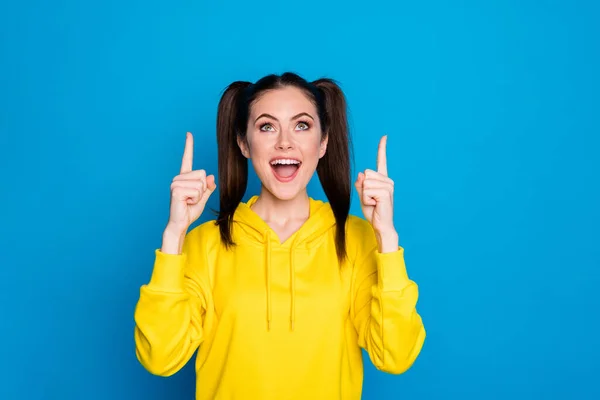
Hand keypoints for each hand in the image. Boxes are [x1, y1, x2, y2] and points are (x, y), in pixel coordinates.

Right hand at [166, 132, 215, 234]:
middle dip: (203, 189)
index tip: (189, 133)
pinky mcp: (176, 190)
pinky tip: (186, 203)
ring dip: (199, 195)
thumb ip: (208, 187)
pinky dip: (195, 199)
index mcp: (185, 177)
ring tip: (188, 201)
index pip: (187, 158)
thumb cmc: (189, 211)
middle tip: (192, 198)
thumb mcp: (203, 198)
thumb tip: (211, 177)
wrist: (180, 223)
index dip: (189, 146)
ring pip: (201, 183)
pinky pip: (197, 191)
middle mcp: (179, 177)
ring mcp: (175, 182)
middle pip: (203, 174)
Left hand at [355, 135, 397, 250]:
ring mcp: (388, 186)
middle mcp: (387, 180)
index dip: (382, 148)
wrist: (381, 225)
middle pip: (365, 174)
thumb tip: (361, 174)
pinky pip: (367, 190)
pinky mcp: (385, 192)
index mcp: (383, 179)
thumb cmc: (373, 211)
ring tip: (373, 203)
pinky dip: (367, 199)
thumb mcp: (362, 195)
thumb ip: (360, 184)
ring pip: (365, 183)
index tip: (384, 136)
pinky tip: (375, 205)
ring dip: (365, 195)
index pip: (382, 161)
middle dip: (363, 188)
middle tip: (371, 200)